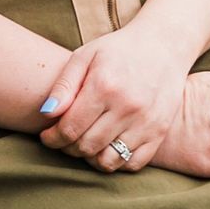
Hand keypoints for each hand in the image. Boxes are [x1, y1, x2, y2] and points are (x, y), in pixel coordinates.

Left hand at [37, 19, 190, 172]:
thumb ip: (63, 85)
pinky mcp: (159, 132)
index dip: (53, 138)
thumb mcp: (86, 55)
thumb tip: (46, 114)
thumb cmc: (119, 49)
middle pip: (86, 147)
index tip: (47, 135)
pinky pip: (131, 164)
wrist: (164, 44)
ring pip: (108, 161)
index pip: (70, 128)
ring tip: (85, 143)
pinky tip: (107, 147)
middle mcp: (126, 107)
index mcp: (104, 85)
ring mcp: (145, 122)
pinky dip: (116, 162)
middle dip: (68, 147)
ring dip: (90, 158)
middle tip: (64, 138)